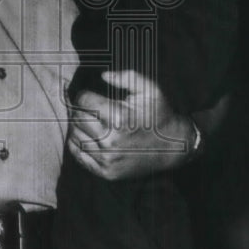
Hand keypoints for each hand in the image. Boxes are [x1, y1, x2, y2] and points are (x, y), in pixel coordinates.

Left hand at [66, 69, 196, 180]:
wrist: (173, 148)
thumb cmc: (159, 115)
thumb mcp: (150, 90)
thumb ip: (127, 77)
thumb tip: (103, 75)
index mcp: (119, 117)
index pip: (83, 101)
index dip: (84, 95)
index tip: (91, 96)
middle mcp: (110, 140)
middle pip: (76, 118)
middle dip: (80, 110)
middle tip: (90, 109)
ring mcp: (107, 159)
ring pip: (74, 136)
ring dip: (78, 127)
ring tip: (91, 123)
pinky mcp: (106, 172)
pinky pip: (78, 155)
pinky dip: (78, 144)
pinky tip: (89, 137)